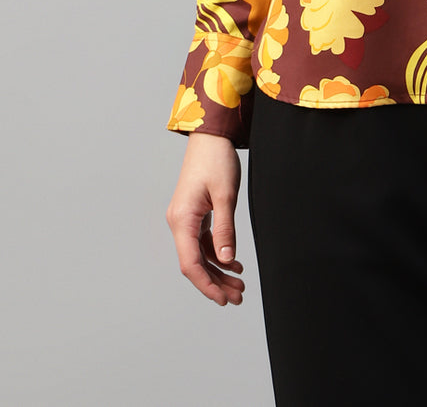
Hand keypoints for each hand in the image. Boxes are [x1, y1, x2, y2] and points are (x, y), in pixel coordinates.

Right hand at [166, 131, 244, 306]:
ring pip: (199, 254)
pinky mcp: (194, 214)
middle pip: (195, 263)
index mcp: (182, 219)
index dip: (207, 285)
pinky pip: (203, 242)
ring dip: (218, 270)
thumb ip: (225, 229)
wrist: (211, 135)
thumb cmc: (216, 160)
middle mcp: (179, 222)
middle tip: (239, 296)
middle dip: (216, 282)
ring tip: (239, 284)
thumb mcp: (225, 195)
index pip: (190, 263)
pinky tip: (234, 263)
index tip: (223, 300)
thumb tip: (226, 261)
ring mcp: (185, 219)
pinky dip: (218, 254)